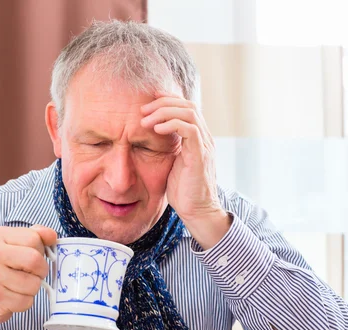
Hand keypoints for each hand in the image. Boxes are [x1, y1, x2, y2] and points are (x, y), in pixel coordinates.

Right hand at [0, 225, 56, 329]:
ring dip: (32, 288)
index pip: (34, 238)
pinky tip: (13, 297)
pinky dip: (25, 302)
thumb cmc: (0, 267)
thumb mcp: (13, 244)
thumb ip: (35, 235)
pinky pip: (26, 301)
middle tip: (32, 274)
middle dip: (40, 270)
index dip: (41, 250)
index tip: (33, 256)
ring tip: (19, 286)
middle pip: (35, 260)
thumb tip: (52, 235)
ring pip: (34, 284)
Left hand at [140, 92, 230, 247]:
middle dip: (163, 103)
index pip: (187, 107)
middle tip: (142, 110)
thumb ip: (168, 147)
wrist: (196, 211)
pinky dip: (171, 125)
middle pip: (188, 105)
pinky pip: (189, 130)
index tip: (149, 101)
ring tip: (144, 120)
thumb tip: (151, 135)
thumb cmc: (183, 190)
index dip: (168, 100)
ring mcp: (204, 145)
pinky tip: (155, 130)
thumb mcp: (172, 162)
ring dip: (164, 112)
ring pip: (189, 113)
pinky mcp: (200, 155)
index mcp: (198, 138)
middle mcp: (204, 138)